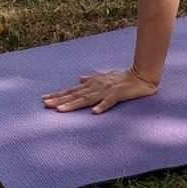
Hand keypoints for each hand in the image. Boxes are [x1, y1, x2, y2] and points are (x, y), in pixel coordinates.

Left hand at [42, 68, 157, 114]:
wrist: (142, 75)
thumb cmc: (123, 78)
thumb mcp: (105, 77)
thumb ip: (91, 79)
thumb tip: (79, 79)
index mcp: (93, 84)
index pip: (72, 90)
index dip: (58, 95)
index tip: (44, 99)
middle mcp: (97, 86)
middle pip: (75, 95)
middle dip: (60, 100)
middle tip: (45, 104)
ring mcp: (107, 90)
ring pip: (87, 98)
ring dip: (74, 104)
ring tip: (61, 110)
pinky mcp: (119, 94)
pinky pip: (110, 101)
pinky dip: (102, 106)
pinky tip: (94, 112)